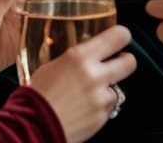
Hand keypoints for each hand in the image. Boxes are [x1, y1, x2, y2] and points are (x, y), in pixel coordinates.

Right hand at [30, 24, 135, 142]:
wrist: (32, 126)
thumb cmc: (37, 94)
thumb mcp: (52, 64)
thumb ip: (73, 57)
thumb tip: (83, 51)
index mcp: (81, 56)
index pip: (118, 36)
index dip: (123, 36)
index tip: (121, 38)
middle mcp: (95, 75)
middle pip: (130, 62)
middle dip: (125, 61)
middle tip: (118, 62)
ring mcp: (100, 98)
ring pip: (119, 89)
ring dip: (108, 90)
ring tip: (91, 93)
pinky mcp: (101, 118)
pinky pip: (109, 108)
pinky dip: (101, 108)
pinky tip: (86, 108)